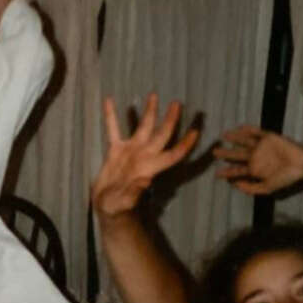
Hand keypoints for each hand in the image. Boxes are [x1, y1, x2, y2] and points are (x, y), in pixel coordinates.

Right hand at [92, 93, 199, 220]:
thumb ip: (135, 192)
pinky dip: (111, 116)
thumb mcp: (125, 202)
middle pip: (162, 134)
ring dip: (149, 112)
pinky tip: (109, 100)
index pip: (173, 154)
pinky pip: (113, 129)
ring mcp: (130, 151)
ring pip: (143, 127)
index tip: (196, 131)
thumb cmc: (118, 208)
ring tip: (154, 95)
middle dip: (171, 119)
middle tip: (177, 103)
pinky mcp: (115, 150)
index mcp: (150, 168)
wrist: (107, 206)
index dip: (185, 144)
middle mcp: (144, 156)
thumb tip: (145, 181)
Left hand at [213, 125, 302, 194]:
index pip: (237, 171)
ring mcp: (261, 147)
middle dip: (225, 154)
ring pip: (244, 142)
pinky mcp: (268, 137)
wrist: (301, 164)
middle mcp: (256, 157)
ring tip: (223, 136)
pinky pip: (256, 132)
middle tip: (214, 152)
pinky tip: (238, 129)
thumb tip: (234, 185)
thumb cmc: (285, 178)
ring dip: (234, 138)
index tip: (216, 174)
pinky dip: (247, 130)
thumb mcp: (266, 188)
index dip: (227, 173)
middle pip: (237, 155)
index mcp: (254, 170)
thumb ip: (250, 188)